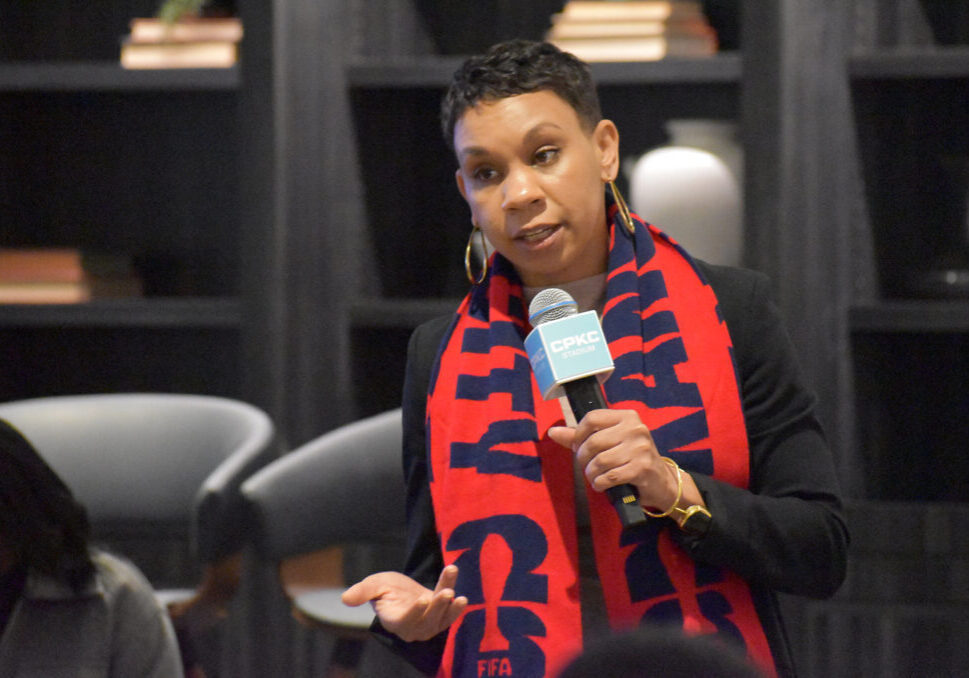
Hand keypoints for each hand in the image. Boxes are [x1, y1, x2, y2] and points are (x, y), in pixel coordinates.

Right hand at [341, 565, 467, 641]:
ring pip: (441, 618)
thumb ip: (362, 592)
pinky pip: (450, 610)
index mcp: (394, 621)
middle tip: (447, 592)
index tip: (423, 599)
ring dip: (450, 605)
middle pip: (427, 622)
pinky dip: (456, 604)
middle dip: (438, 607)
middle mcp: (413, 627)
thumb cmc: (385, 588)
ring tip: (456, 592)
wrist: (401, 588)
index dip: (414, 613)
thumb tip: (345, 598)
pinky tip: (462, 595)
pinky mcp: (441, 616)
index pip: (405, 622)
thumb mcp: (373, 585)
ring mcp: (429, 624)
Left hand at [548, 408, 677, 512]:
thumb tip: (553, 432)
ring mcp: (640, 448)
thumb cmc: (631, 459)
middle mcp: (636, 428)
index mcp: (627, 416)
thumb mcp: (610, 442)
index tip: (578, 447)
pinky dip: (600, 484)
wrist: (662, 481)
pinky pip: (609, 477)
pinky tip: (602, 485)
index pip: (592, 418)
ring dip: (591, 474)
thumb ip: (581, 436)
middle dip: (583, 458)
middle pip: (593, 441)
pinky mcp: (642, 468)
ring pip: (600, 461)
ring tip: (594, 477)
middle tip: (587, 467)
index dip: (578, 434)